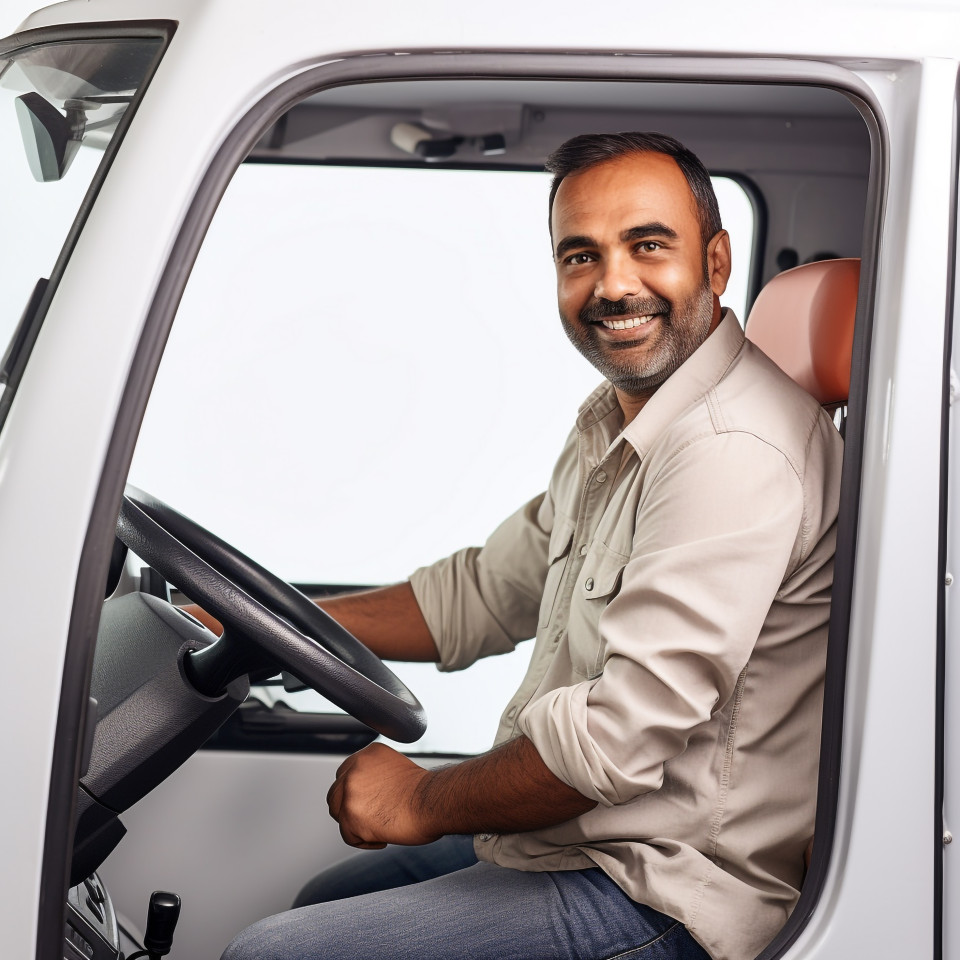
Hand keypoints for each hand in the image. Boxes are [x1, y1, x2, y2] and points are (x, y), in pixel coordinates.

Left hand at [326, 742, 441, 848]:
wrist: (432, 802)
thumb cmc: (424, 791)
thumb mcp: (395, 768)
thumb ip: (375, 774)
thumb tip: (367, 791)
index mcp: (366, 755)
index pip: (345, 774)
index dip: (354, 791)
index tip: (367, 801)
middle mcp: (354, 770)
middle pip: (336, 794)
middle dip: (350, 808)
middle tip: (372, 817)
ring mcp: (350, 792)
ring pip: (339, 814)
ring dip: (355, 824)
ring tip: (379, 827)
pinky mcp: (350, 817)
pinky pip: (348, 836)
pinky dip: (365, 841)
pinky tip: (383, 837)